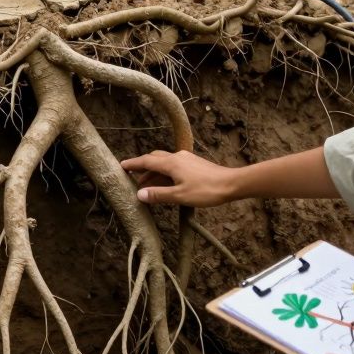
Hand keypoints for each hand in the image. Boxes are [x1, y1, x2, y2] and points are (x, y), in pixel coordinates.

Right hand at [119, 150, 236, 206]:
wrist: (231, 184)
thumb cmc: (206, 190)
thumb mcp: (180, 196)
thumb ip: (158, 195)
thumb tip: (139, 194)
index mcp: (171, 163)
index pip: (146, 161)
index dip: (133, 164)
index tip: (121, 165)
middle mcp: (177, 157)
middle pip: (155, 159)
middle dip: (143, 168)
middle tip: (133, 178)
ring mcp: (187, 160)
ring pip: (165, 164)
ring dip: (154, 173)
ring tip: (147, 186)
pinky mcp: (194, 165)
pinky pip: (174, 167)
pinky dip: (165, 174)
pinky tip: (166, 185)